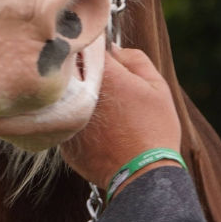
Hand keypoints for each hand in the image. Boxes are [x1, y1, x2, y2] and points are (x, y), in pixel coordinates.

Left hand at [61, 46, 182, 187]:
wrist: (143, 175)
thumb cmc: (155, 129)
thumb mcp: (157, 87)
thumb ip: (135, 59)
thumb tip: (115, 49)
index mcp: (104, 75)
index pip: (87, 45)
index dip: (95, 48)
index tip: (103, 55)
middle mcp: (79, 94)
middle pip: (70, 70)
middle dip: (82, 71)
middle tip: (104, 83)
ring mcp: (68, 119)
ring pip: (65, 98)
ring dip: (77, 97)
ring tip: (104, 113)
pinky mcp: (63, 142)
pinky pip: (66, 124)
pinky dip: (77, 124)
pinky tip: (99, 134)